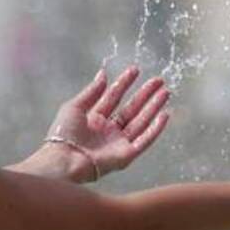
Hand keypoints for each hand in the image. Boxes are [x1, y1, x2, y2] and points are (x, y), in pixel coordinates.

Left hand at [46, 65, 171, 178]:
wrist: (64, 160)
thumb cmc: (64, 135)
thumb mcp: (74, 107)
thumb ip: (91, 91)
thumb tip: (103, 74)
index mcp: (95, 119)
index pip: (114, 97)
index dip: (124, 83)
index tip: (135, 70)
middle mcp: (109, 130)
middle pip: (131, 108)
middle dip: (145, 94)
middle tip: (158, 80)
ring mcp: (118, 143)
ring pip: (141, 122)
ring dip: (153, 107)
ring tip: (165, 92)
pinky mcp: (126, 155)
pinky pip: (144, 140)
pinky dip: (155, 129)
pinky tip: (164, 115)